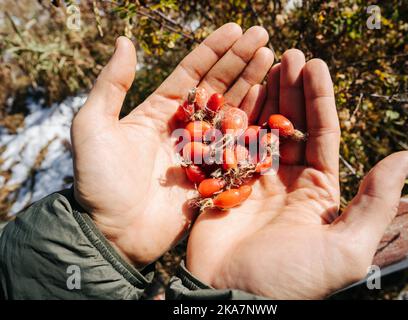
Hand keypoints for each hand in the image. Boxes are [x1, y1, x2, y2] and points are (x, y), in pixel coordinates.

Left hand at [71, 24, 273, 266]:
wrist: (113, 233)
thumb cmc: (99, 181)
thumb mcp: (93, 127)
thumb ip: (111, 85)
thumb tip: (125, 41)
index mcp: (160, 111)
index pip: (192, 72)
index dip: (214, 50)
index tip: (236, 29)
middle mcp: (186, 127)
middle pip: (219, 87)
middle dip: (241, 61)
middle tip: (264, 37)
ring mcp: (203, 151)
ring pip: (233, 112)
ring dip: (253, 86)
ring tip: (273, 60)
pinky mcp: (215, 175)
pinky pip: (239, 147)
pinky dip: (255, 126)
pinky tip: (273, 105)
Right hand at [186, 50, 407, 298]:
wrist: (232, 298)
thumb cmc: (291, 280)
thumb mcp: (347, 249)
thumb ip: (377, 203)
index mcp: (319, 192)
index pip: (322, 135)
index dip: (320, 99)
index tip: (315, 65)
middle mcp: (288, 182)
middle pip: (292, 125)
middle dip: (292, 90)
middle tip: (289, 54)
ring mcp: (255, 180)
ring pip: (263, 129)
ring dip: (265, 97)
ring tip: (267, 64)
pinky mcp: (226, 182)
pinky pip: (233, 144)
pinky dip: (236, 118)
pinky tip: (239, 94)